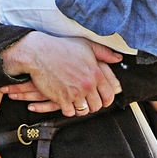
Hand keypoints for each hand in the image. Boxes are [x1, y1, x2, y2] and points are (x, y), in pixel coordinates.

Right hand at [1, 32, 122, 116]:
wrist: (38, 52)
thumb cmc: (61, 47)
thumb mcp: (85, 45)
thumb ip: (104, 52)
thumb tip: (118, 58)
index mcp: (95, 73)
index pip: (109, 95)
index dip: (105, 99)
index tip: (100, 99)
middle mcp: (87, 84)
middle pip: (97, 106)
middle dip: (91, 104)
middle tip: (85, 100)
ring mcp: (75, 93)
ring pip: (84, 111)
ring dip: (80, 108)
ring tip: (75, 101)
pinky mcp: (62, 99)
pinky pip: (70, 112)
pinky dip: (68, 109)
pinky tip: (65, 102)